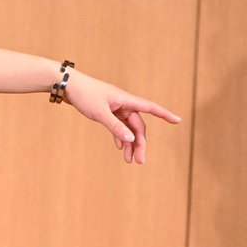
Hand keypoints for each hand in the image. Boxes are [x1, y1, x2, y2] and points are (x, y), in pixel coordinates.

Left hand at [63, 70, 181, 163]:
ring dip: (130, 143)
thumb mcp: (99, 113)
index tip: (178, 121)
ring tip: (129, 161)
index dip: (165, 115)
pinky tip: (121, 148)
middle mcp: (124, 104)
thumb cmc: (84, 95)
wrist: (68, 85)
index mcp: (126, 100)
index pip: (151, 108)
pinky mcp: (107, 111)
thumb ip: (115, 127)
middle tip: (139, 161)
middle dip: (140, 143)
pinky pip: (119, 126)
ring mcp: (116, 108)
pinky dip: (120, 137)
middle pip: (138, 126)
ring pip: (128, 128)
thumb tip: (131, 139)